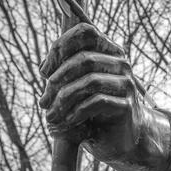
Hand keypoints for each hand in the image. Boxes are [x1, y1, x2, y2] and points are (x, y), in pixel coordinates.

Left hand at [39, 23, 141, 160]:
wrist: (119, 138)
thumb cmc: (94, 110)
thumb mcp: (78, 87)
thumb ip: (65, 73)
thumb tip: (44, 68)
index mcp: (109, 52)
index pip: (86, 32)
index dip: (61, 46)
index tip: (44, 71)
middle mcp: (121, 64)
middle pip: (85, 59)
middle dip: (57, 81)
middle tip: (43, 101)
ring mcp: (127, 84)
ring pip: (90, 81)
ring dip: (64, 99)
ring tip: (50, 116)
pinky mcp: (127, 105)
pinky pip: (97, 101)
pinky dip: (76, 112)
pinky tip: (66, 122)